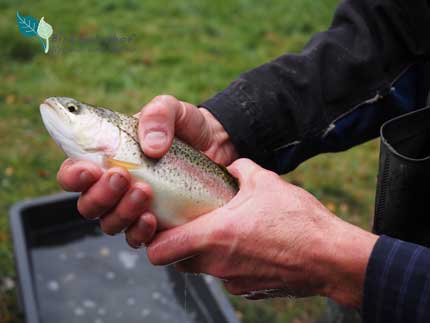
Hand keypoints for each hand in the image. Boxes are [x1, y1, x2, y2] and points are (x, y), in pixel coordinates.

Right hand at [56, 95, 237, 246]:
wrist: (218, 146)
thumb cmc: (187, 126)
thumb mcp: (174, 110)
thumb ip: (158, 115)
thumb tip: (150, 147)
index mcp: (109, 157)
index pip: (74, 174)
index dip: (73, 176)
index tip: (89, 169)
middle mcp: (116, 187)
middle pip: (88, 204)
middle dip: (100, 195)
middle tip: (122, 176)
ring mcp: (134, 207)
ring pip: (110, 223)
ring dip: (122, 211)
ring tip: (144, 192)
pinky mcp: (156, 223)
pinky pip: (137, 237)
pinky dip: (140, 231)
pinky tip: (152, 219)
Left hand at [146, 158, 377, 307]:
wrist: (332, 257)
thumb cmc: (299, 220)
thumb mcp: (266, 182)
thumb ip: (240, 169)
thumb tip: (230, 164)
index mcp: (214, 236)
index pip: (159, 251)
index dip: (152, 240)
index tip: (158, 226)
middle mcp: (217, 264)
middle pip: (178, 260)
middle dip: (179, 243)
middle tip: (190, 222)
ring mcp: (233, 281)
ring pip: (204, 268)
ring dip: (206, 251)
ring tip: (223, 229)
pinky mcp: (249, 290)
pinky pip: (227, 275)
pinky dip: (229, 261)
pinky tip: (248, 244)